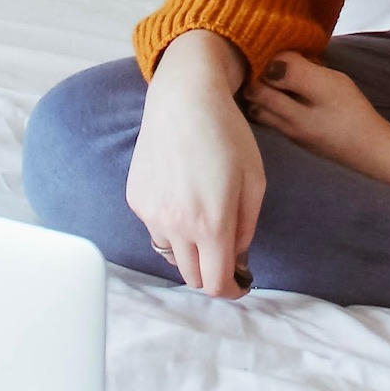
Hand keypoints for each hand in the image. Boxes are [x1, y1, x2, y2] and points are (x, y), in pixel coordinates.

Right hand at [126, 30, 262, 298]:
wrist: (184, 99)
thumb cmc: (227, 135)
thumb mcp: (254, 182)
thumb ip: (246, 228)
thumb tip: (237, 260)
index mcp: (211, 223)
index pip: (216, 284)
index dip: (232, 290)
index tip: (241, 283)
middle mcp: (176, 225)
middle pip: (192, 277)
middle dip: (212, 272)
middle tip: (226, 253)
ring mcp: (150, 214)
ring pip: (172, 255)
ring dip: (189, 249)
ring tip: (203, 216)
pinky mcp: (135, 200)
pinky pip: (155, 228)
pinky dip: (170, 225)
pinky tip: (182, 194)